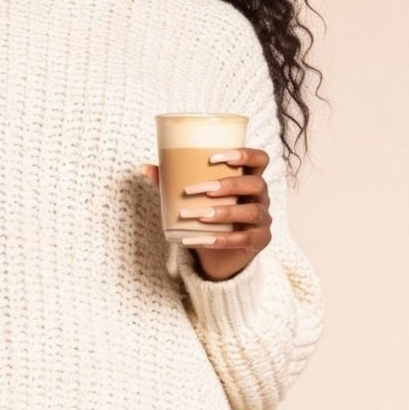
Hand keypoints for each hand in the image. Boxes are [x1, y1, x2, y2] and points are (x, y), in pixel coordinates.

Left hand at [142, 146, 271, 280]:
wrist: (218, 255)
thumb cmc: (208, 217)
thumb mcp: (194, 199)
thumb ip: (173, 183)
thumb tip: (146, 168)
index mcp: (249, 179)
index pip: (260, 159)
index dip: (243, 154)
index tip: (213, 158)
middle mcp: (261, 197)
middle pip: (255, 184)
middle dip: (225, 185)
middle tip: (194, 190)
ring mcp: (263, 220)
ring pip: (250, 211)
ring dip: (222, 212)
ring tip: (197, 215)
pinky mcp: (259, 241)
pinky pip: (242, 239)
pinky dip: (219, 240)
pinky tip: (198, 239)